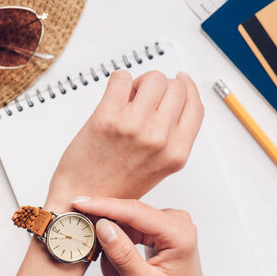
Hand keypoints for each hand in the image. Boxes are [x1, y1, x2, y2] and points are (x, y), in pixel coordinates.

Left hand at [45, 70, 203, 211]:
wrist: (81, 198)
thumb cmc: (114, 187)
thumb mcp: (157, 168)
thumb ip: (170, 138)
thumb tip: (173, 101)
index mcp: (175, 153)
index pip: (195, 106)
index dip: (187, 88)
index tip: (180, 80)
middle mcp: (158, 139)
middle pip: (175, 87)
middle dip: (161, 87)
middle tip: (144, 98)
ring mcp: (133, 127)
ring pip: (152, 78)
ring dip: (140, 83)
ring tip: (127, 99)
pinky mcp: (107, 118)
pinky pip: (121, 77)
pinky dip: (118, 82)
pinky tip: (113, 97)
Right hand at [73, 196, 223, 275]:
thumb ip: (122, 254)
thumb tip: (102, 226)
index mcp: (178, 233)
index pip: (134, 211)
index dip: (103, 206)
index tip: (79, 203)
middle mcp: (176, 222)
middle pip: (128, 217)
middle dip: (107, 238)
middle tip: (91, 256)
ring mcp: (169, 224)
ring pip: (125, 226)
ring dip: (113, 250)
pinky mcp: (161, 229)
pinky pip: (130, 232)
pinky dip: (120, 250)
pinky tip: (117, 270)